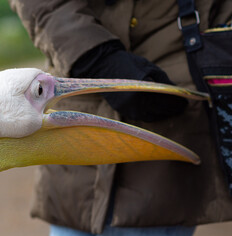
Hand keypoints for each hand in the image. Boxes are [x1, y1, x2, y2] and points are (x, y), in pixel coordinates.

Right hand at [70, 40, 186, 121]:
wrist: (103, 65)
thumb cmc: (128, 63)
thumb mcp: (150, 68)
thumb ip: (164, 81)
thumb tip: (178, 92)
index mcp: (144, 88)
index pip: (166, 100)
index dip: (178, 103)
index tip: (186, 102)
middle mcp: (136, 101)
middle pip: (160, 110)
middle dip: (172, 109)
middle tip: (181, 108)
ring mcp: (128, 107)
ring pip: (151, 117)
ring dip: (162, 115)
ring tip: (170, 111)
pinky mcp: (122, 110)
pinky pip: (140, 117)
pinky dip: (150, 116)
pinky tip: (157, 112)